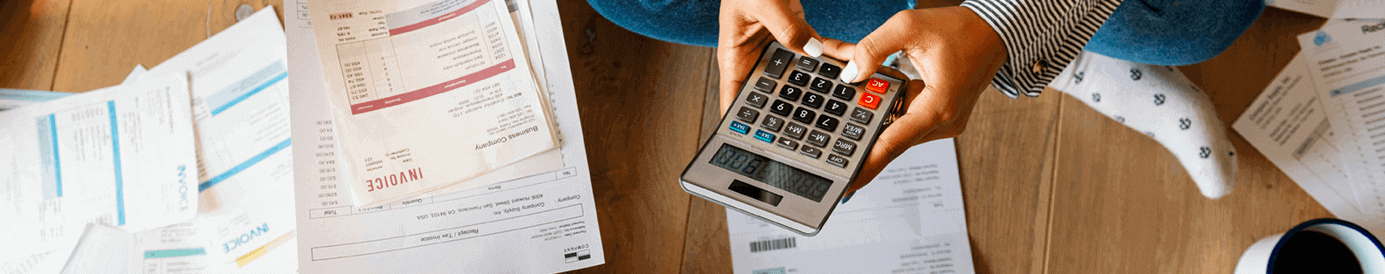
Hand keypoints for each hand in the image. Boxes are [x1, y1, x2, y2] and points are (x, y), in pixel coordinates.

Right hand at [717, 0, 846, 113]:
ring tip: (844, 94)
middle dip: (795, 110)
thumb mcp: (762, 3)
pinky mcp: (797, 33)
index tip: (766, 145)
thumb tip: (812, 51)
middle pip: (775, 94)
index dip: (747, 126)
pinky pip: (818, 49)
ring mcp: (779, 46)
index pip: (736, 101)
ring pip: (803, 75)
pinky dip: (835, 54)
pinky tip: (851, 60)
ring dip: (823, 83)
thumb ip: (786, 28)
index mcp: (735, 57)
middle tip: (818, 125)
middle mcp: (757, 56)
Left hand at [837, 7, 1007, 195]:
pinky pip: (908, 120)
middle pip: (891, 136)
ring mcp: (945, 123)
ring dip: (880, 110)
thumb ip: (873, 49)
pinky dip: (893, 106)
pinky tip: (887, 86)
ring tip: (873, 85)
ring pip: (898, 127)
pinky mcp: (942, 119)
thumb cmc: (960, 29)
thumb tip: (850, 73)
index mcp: (939, 107)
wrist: (993, 32)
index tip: (848, 184)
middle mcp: (944, 122)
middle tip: (842, 113)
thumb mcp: (908, 27)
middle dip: (864, 123)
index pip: (894, 143)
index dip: (868, 165)